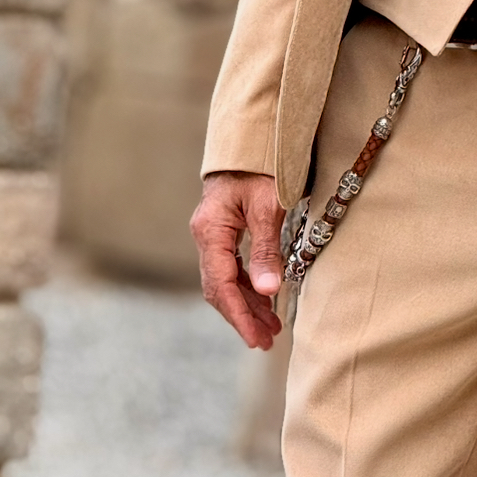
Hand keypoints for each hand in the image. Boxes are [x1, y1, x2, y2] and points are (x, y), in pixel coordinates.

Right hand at [190, 171, 286, 350]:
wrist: (254, 135)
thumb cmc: (263, 165)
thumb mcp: (269, 205)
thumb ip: (266, 249)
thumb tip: (269, 292)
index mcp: (211, 230)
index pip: (221, 285)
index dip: (239, 316)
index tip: (256, 339)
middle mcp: (206, 235)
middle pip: (220, 287)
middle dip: (242, 316)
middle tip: (266, 340)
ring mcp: (213, 233)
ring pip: (226, 279)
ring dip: (247, 303)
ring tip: (269, 327)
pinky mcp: (223, 229)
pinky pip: (232, 265)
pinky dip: (248, 284)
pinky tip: (264, 298)